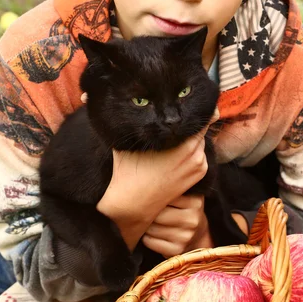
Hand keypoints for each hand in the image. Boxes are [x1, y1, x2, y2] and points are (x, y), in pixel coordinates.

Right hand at [96, 109, 218, 248]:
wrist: (132, 205)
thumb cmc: (127, 170)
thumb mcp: (129, 141)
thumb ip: (132, 121)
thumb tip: (100, 96)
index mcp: (183, 142)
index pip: (202, 119)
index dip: (198, 110)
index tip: (189, 102)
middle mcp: (195, 153)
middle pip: (200, 129)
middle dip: (189, 125)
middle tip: (173, 122)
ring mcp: (199, 165)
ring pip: (200, 142)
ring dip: (191, 138)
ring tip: (172, 139)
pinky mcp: (199, 175)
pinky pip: (201, 155)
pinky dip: (193, 152)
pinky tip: (175, 154)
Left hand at [142, 194, 212, 256]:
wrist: (198, 235)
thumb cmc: (185, 211)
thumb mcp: (185, 196)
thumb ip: (171, 189)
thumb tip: (146, 183)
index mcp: (195, 201)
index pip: (165, 196)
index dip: (153, 196)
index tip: (149, 195)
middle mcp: (192, 220)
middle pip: (157, 214)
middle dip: (148, 212)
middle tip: (146, 210)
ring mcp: (185, 237)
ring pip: (152, 228)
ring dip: (146, 225)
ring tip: (151, 222)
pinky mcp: (176, 251)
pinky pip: (150, 242)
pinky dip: (147, 237)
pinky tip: (153, 234)